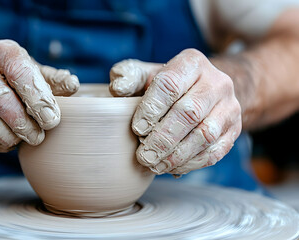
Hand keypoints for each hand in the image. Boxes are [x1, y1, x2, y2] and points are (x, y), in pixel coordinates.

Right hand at [0, 40, 78, 151]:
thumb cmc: (15, 79)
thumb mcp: (36, 73)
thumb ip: (55, 81)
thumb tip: (72, 85)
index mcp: (2, 51)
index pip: (19, 73)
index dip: (37, 98)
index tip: (52, 119)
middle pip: (1, 101)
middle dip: (25, 124)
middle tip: (40, 136)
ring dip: (10, 137)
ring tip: (25, 138)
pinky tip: (7, 140)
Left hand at [110, 49, 241, 174]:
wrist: (204, 91)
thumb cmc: (166, 85)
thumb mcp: (147, 74)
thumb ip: (129, 77)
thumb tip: (117, 87)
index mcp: (192, 62)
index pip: (171, 84)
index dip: (152, 108)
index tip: (137, 129)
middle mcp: (216, 82)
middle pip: (190, 112)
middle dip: (163, 138)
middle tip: (144, 155)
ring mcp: (229, 106)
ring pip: (205, 134)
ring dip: (177, 155)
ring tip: (155, 165)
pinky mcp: (234, 129)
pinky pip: (216, 150)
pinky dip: (192, 163)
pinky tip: (172, 167)